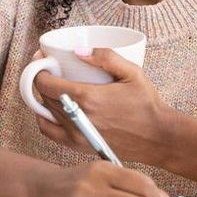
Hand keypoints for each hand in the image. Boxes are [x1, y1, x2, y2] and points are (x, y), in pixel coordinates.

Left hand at [33, 48, 173, 164]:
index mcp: (88, 98)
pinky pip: (49, 132)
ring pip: (44, 113)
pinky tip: (51, 109)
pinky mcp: (79, 146)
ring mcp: (76, 135)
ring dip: (43, 98)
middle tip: (47, 68)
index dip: (38, 69)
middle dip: (41, 80)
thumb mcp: (132, 72)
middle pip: (43, 96)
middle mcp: (77, 118)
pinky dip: (44, 119)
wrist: (157, 138)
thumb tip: (78, 50)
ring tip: (51, 86)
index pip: (46, 84)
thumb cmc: (147, 105)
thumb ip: (106, 57)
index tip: (41, 60)